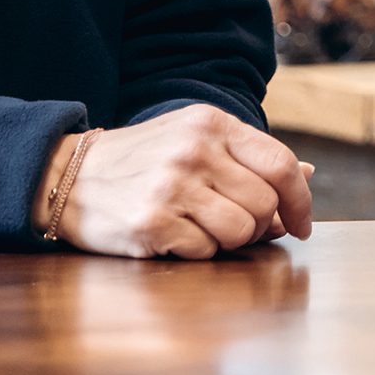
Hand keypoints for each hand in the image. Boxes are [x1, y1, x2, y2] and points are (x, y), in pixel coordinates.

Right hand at [50, 105, 315, 257]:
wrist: (65, 175)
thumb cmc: (141, 162)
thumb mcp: (193, 140)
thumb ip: (248, 156)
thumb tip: (309, 174)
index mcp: (210, 123)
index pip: (280, 163)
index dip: (300, 200)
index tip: (301, 224)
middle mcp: (194, 150)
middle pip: (264, 204)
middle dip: (257, 224)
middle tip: (231, 224)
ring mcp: (172, 185)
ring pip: (241, 232)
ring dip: (227, 240)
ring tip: (197, 226)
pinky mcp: (151, 222)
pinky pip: (205, 251)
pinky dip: (196, 250)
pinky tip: (171, 234)